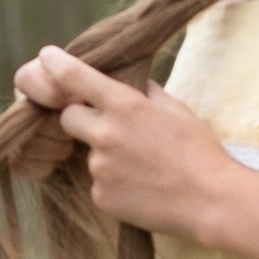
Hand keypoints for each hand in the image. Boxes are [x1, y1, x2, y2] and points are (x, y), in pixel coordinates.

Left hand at [10, 46, 238, 242]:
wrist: (211, 201)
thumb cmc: (199, 151)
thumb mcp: (176, 109)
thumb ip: (144, 93)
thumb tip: (128, 84)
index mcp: (125, 106)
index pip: (75, 77)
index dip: (55, 63)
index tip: (46, 56)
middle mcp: (105, 134)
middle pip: (67, 117)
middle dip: (80, 117)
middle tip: (108, 127)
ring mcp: (100, 168)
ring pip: (87, 153)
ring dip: (105, 155)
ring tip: (141, 167)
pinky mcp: (100, 196)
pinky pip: (97, 183)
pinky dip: (112, 183)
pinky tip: (140, 187)